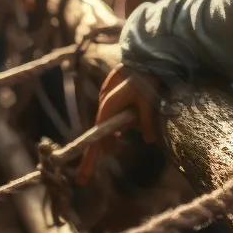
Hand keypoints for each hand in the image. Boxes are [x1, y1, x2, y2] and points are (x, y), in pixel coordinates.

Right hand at [76, 64, 160, 183]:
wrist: (145, 55)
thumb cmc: (146, 77)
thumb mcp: (149, 100)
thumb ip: (147, 121)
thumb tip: (148, 140)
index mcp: (108, 106)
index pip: (97, 138)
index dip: (91, 158)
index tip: (83, 177)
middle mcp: (104, 103)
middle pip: (100, 133)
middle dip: (105, 148)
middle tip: (108, 159)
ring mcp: (107, 99)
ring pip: (108, 124)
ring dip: (114, 135)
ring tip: (121, 142)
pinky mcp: (114, 95)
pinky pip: (112, 115)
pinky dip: (117, 125)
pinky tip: (123, 129)